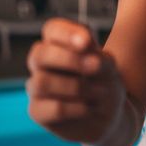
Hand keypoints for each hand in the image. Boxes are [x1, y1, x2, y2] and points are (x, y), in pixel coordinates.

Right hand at [26, 18, 124, 143]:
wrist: (109, 116)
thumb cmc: (104, 84)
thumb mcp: (108, 67)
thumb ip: (96, 55)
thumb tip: (84, 48)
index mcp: (56, 44)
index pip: (52, 30)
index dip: (67, 33)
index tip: (87, 42)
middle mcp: (41, 63)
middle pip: (39, 54)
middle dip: (69, 60)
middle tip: (96, 67)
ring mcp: (36, 87)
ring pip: (43, 82)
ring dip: (76, 87)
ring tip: (100, 92)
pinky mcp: (37, 111)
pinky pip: (53, 108)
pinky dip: (77, 108)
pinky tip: (90, 109)